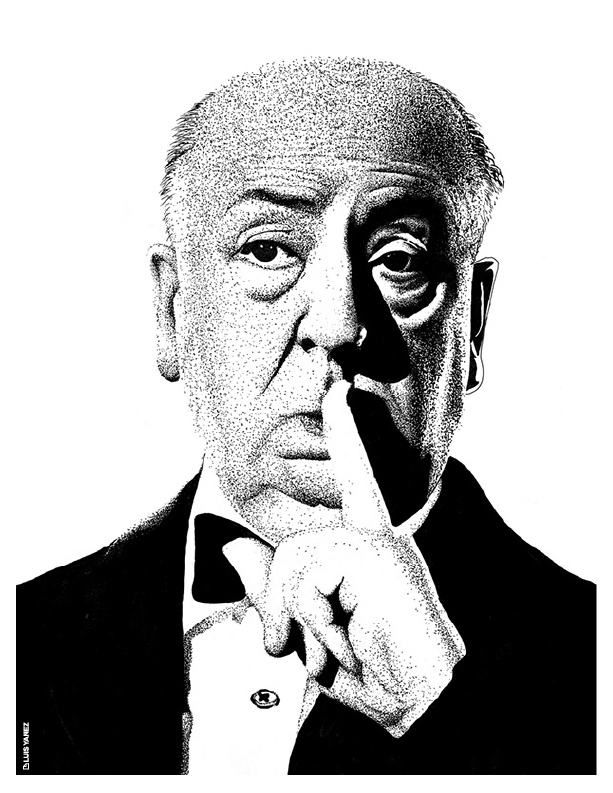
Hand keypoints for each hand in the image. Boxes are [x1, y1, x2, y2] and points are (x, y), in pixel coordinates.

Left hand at [224, 381, 464, 736]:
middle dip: (284, 608)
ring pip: (294, 563)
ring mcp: (376, 542)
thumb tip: (233, 545)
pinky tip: (352, 637)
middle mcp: (375, 534)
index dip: (345, 432)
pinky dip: (318, 622)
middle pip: (290, 548)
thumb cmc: (375, 667)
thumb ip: (272, 587)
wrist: (426, 702)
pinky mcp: (374, 553)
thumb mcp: (310, 629)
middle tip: (320, 646)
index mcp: (368, 545)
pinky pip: (310, 579)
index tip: (339, 388)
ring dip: (306, 622)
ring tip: (343, 643)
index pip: (352, 479)